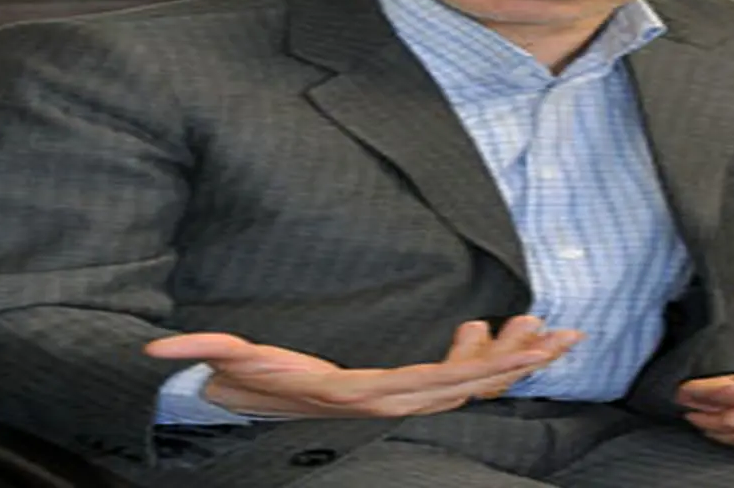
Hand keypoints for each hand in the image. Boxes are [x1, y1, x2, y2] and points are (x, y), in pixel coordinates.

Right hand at [144, 316, 582, 418]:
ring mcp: (398, 396)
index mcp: (364, 393)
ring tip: (550, 329)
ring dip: (509, 357)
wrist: (249, 405)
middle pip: (471, 384)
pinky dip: (481, 354)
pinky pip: (451, 375)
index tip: (530, 347)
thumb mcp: (227, 363)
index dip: (488, 366)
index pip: (437, 382)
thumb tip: (162, 350)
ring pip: (468, 381)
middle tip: (571, 336)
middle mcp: (391, 400)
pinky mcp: (397, 387)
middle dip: (522, 361)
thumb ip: (202, 354)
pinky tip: (493, 327)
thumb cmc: (248, 381)